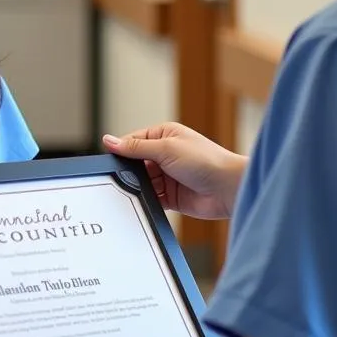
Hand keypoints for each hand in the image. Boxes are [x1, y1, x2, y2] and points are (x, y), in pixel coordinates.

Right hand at [104, 123, 246, 218]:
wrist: (229, 188)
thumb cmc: (206, 161)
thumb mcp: (166, 149)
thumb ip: (136, 147)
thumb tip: (110, 140)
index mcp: (164, 135)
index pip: (133, 141)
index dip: (121, 150)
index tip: (108, 160)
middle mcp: (165, 155)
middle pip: (135, 163)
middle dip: (127, 171)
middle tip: (117, 179)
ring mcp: (168, 176)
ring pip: (141, 182)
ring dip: (137, 187)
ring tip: (132, 191)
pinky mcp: (171, 196)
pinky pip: (151, 197)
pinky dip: (145, 200)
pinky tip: (141, 201)